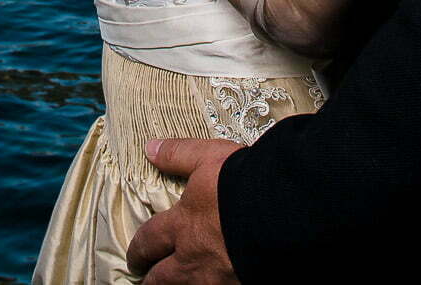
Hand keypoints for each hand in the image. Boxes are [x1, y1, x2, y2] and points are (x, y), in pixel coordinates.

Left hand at [127, 138, 241, 283]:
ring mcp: (217, 278)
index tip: (134, 256)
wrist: (285, 211)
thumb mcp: (209, 157)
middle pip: (161, 278)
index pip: (148, 241)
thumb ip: (179, 155)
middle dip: (151, 280)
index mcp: (182, 225)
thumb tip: (150, 148)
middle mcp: (193, 258)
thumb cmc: (244, 182)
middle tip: (147, 280)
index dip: (138, 249)